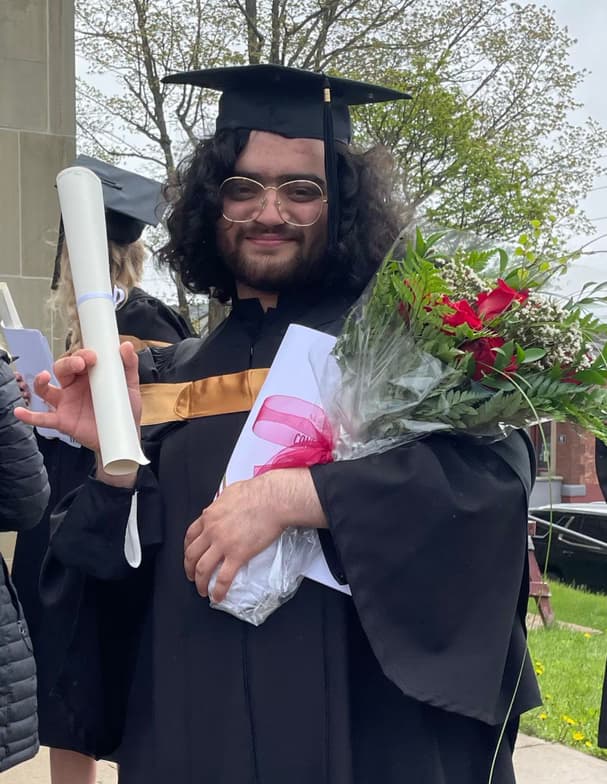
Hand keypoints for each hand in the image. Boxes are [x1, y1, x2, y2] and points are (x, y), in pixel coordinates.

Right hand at [13, 342, 141, 452]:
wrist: (123, 437)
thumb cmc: (124, 410)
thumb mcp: (129, 386)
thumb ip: (128, 366)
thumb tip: (126, 346)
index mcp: (88, 375)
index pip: (79, 358)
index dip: (82, 354)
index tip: (93, 356)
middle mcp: (73, 386)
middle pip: (61, 369)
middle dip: (68, 363)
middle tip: (80, 364)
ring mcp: (66, 403)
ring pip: (46, 389)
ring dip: (41, 382)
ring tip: (44, 377)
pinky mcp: (63, 421)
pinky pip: (43, 418)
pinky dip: (29, 416)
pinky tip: (20, 412)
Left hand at [183, 468, 326, 602]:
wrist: (273, 499)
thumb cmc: (258, 492)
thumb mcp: (230, 493)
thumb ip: (221, 504)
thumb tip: (221, 508)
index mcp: (210, 516)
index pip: (190, 535)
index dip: (188, 549)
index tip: (190, 556)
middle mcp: (211, 531)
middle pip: (192, 554)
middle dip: (189, 568)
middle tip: (192, 576)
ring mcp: (223, 544)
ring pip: (202, 569)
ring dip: (200, 583)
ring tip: (202, 590)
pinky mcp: (238, 555)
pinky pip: (223, 578)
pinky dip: (218, 590)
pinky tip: (218, 596)